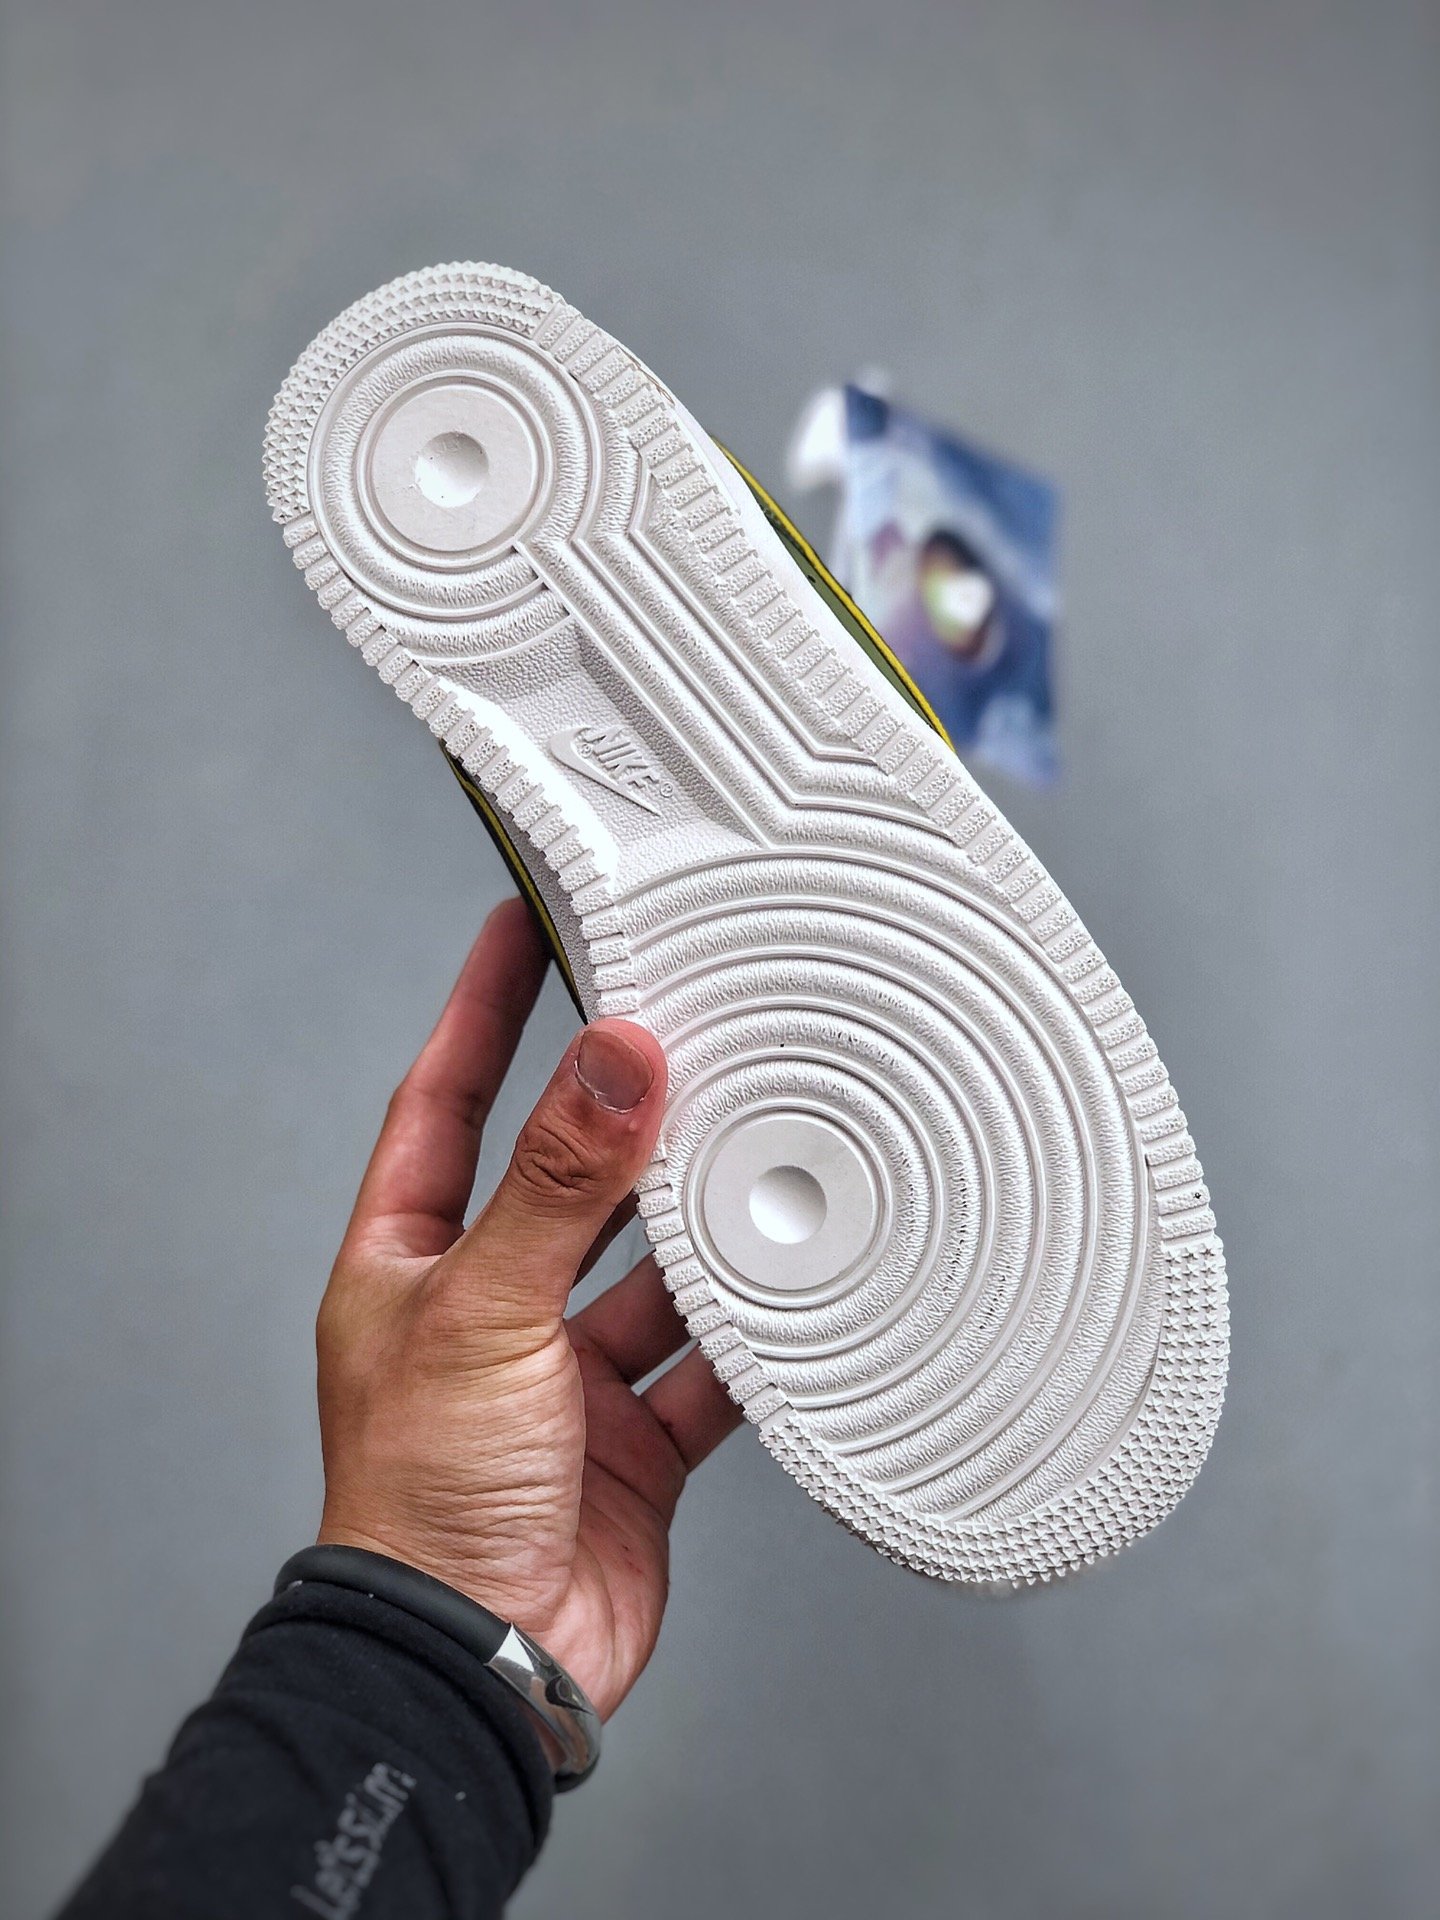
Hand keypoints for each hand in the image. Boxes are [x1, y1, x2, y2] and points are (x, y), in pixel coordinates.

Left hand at [314, 897, 741, 1717]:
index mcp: (411, 1265)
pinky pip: (703, 1364)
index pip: (445, 1100)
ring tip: (755, 1153)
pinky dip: (748, 1334)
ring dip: (697, 1228)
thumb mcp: (483, 1315)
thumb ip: (558, 1186)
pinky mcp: (632, 1441)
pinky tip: (790, 1291)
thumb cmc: (423, 1506)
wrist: (477, 1672)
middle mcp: (488, 1311)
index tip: (524, 923)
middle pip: (564, 1179)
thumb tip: (614, 1061)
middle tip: (682, 1032)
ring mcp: (562, 1378)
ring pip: (648, 1270)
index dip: (484, 1009)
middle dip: (621, 1117)